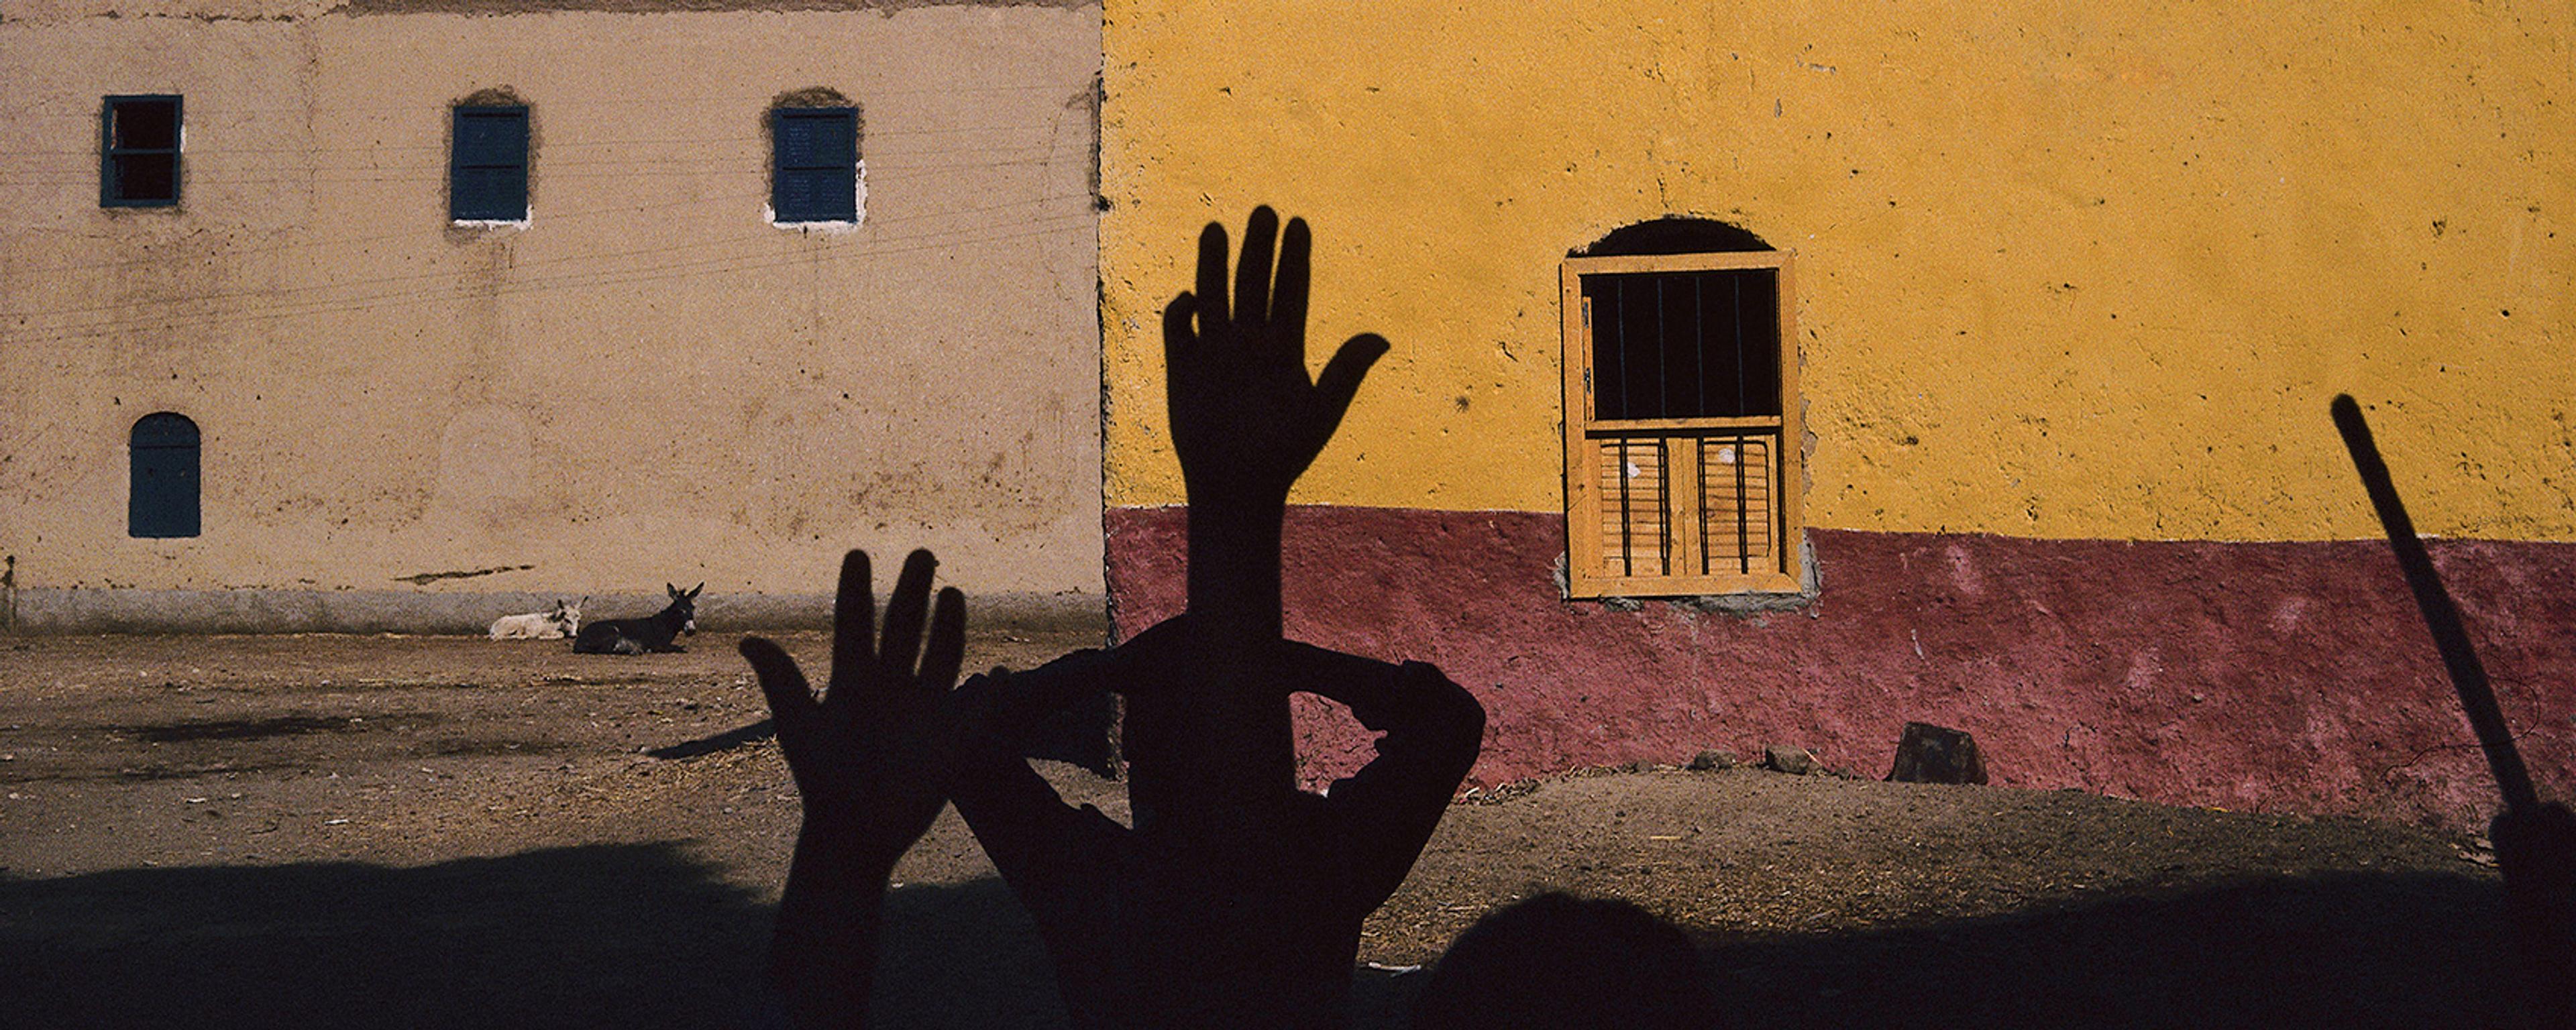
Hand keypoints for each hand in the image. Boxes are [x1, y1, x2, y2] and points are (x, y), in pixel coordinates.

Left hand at [740, 549, 965, 870]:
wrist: (853, 834)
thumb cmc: (823, 781)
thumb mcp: (800, 727)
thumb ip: (782, 683)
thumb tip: (748, 639)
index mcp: (853, 682)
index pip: (856, 625)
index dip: (856, 592)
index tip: (856, 555)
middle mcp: (890, 689)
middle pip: (904, 629)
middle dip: (912, 591)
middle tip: (921, 554)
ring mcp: (924, 712)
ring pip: (942, 658)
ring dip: (949, 626)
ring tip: (951, 592)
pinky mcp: (952, 741)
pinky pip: (977, 712)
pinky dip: (991, 694)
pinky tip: (1000, 672)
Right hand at [1163, 206, 1389, 510]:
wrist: (1236, 488)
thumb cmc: (1284, 455)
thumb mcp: (1321, 412)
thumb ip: (1346, 371)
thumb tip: (1382, 337)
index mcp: (1285, 349)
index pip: (1291, 293)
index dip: (1294, 259)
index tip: (1298, 223)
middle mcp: (1250, 343)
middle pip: (1253, 284)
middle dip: (1257, 248)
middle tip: (1264, 211)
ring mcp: (1215, 353)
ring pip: (1214, 295)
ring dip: (1214, 264)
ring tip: (1217, 227)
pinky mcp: (1182, 369)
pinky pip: (1179, 328)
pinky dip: (1182, 311)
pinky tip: (1191, 298)